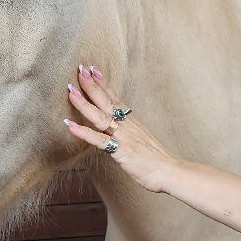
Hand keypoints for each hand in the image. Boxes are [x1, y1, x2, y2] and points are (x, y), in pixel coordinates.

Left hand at [63, 66, 179, 192]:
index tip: (93, 69)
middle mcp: (126, 125)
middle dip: (91, 85)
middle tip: (80, 69)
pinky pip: (99, 140)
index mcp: (131, 121)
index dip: (103, 83)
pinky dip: (84, 132)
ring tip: (70, 90)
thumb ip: (130, 131)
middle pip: (106, 101)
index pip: (115, 98)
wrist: (169, 171)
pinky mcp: (121, 150)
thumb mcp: (142, 138)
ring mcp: (123, 136)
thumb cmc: (157, 158)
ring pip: (100, 116)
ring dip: (84, 103)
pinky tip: (70, 125)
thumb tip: (120, 129)